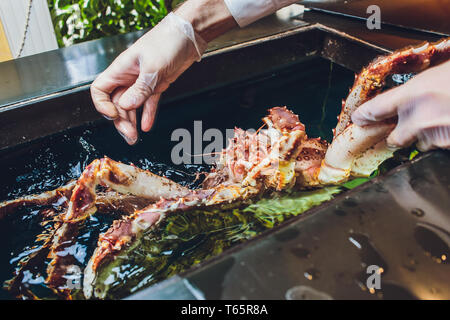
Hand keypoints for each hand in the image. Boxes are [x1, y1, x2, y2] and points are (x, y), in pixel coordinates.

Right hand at [90, 12, 206, 143]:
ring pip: (131, 106)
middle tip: (130, 136)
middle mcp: (128, 77)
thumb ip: (140, 89)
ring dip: (132, 122)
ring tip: (135, 138)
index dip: (102, 106)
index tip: (114, 116)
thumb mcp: (153, 67)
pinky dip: (147, 115)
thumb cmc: (167, 43)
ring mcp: (142, 82)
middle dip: (120, 121)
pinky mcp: (156, 86)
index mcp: (121, 70)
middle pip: (116, 103)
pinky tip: (147, 127)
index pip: (100, 90)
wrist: (188, 36)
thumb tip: (125, 107)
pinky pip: (148, 104)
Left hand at [352, 60, 449, 150]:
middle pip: (393, 139)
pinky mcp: (448, 144)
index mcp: (414, 93)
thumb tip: (406, 94)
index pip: (374, 109)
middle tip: (403, 128)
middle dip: (396, 136)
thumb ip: (417, 88)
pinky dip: (442, 139)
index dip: (363, 116)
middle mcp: (420, 117)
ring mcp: (435, 134)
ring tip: (439, 118)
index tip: (358, 119)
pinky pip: (438, 147)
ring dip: (424, 136)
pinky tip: (449, 123)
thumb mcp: (438, 71)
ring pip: (420, 144)